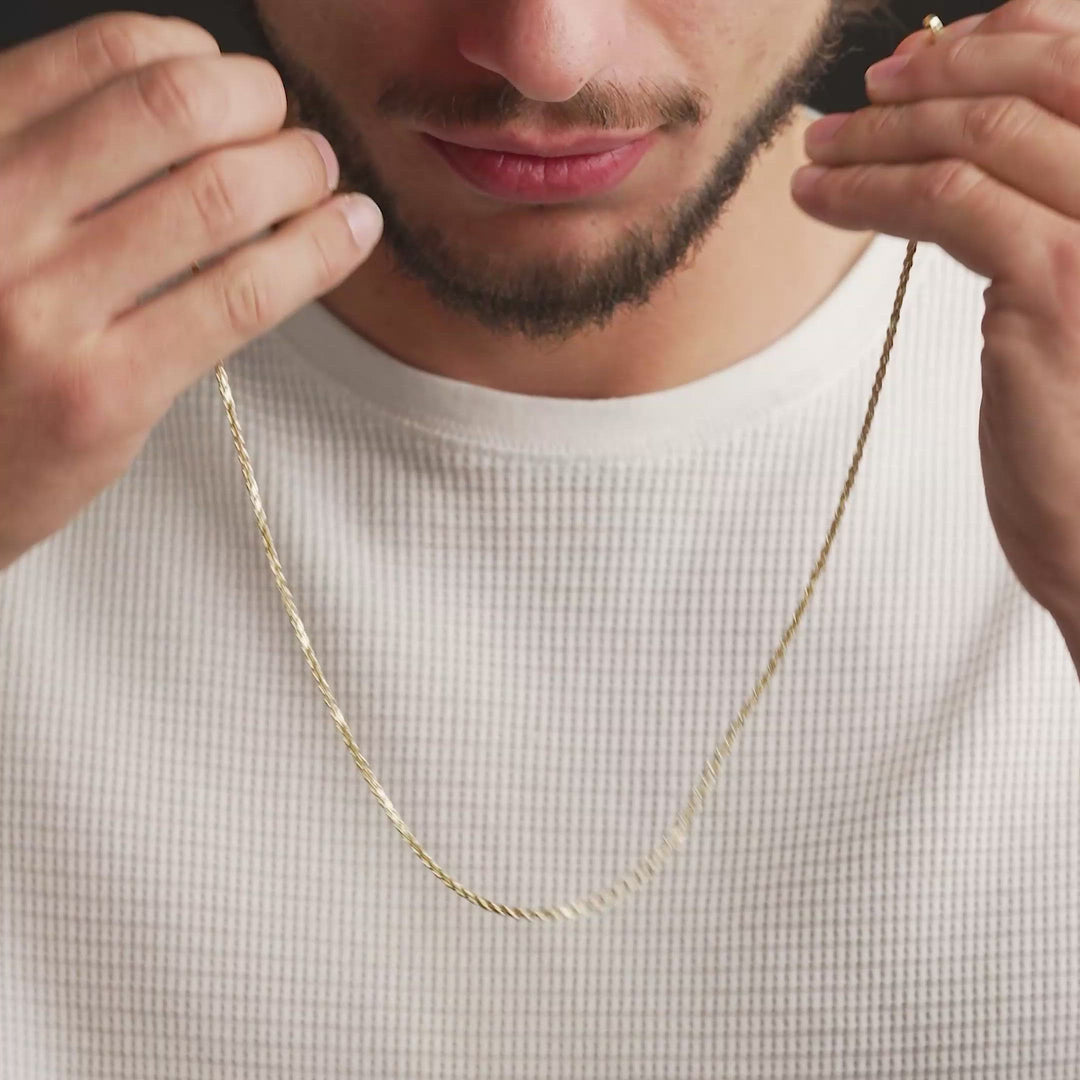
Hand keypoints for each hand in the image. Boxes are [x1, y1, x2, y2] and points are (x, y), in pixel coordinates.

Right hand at [0, 12, 381, 570]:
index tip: (238, 87)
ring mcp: (46, 308)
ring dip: (300, 174)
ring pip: (219, 199)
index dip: (202, 58)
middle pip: (175, 109)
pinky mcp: (105, 391)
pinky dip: (315, 254)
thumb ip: (54, 166)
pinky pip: (239, 298)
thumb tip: (200, 113)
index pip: (108, 56)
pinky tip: (352, 232)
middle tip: (296, 137)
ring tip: (327, 181)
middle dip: (264, 107)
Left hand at [791, 1, 1079, 632]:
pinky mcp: (1059, 286)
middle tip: (858, 98)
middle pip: (1042, 78)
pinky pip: (947, 204)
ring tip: (819, 152)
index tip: (925, 57)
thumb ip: (1052, 221)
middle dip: (934, 76)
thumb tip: (976, 161)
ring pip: (981, 137)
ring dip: (881, 135)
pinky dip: (870, 191)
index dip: (1002, 41)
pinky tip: (823, 197)